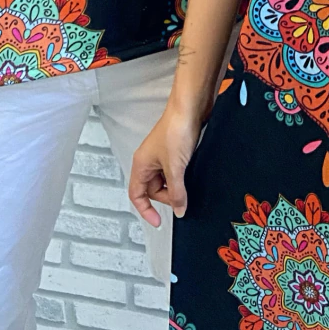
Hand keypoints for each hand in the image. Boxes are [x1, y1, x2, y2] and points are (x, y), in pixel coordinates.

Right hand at [128, 102, 201, 226]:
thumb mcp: (175, 167)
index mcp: (141, 164)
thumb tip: (179, 211)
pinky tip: (192, 174)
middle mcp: (149, 161)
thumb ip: (177, 192)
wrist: (191, 107)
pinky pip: (176, 172)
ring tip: (188, 182)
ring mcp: (162, 156)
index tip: (159, 222)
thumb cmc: (176, 129)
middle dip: (167, 197)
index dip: (146, 210)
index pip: (137, 195)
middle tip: (182, 197)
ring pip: (167, 181)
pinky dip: (183, 177)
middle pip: (153, 190)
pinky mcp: (176, 151)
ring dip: (177, 187)